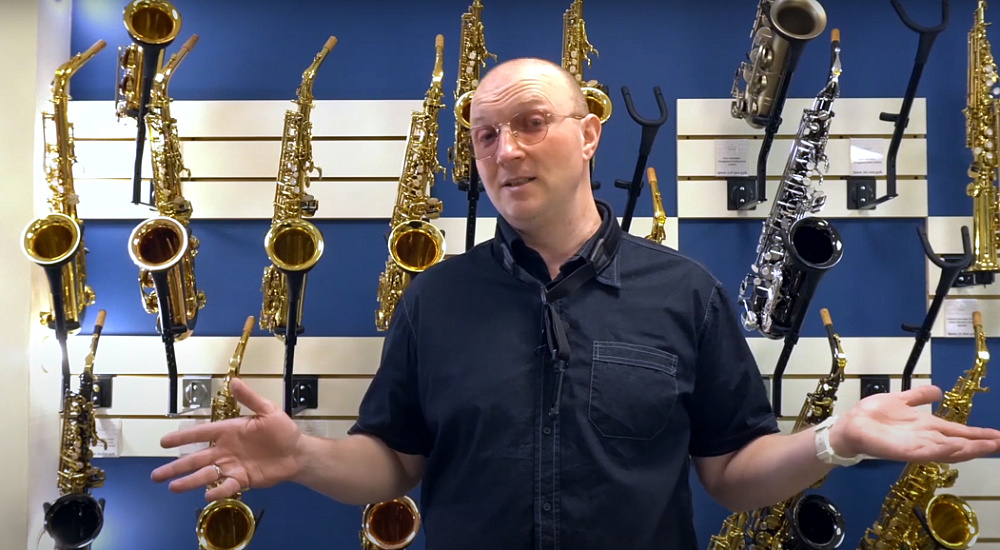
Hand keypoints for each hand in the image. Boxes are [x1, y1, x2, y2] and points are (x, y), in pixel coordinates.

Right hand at [151, 378, 301, 500]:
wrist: (297, 452)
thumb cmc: (282, 430)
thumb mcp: (268, 411)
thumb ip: (250, 399)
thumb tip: (234, 381)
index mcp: (229, 431)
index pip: (202, 433)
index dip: (183, 437)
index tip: (164, 442)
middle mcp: (225, 449)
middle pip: (196, 458)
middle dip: (176, 467)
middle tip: (155, 476)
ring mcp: (232, 466)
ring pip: (206, 474)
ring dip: (189, 481)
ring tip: (172, 487)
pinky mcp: (242, 479)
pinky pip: (226, 486)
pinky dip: (217, 490)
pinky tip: (206, 495)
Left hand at [831, 385, 999, 463]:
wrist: (850, 426)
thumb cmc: (873, 415)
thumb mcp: (900, 400)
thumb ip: (919, 396)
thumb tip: (938, 390)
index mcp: (926, 426)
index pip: (957, 430)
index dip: (978, 434)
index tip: (999, 436)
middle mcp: (925, 437)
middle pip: (958, 441)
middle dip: (980, 444)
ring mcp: (915, 445)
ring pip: (947, 448)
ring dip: (967, 448)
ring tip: (988, 446)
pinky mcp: (903, 450)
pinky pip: (926, 451)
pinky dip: (942, 450)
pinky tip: (957, 448)